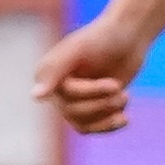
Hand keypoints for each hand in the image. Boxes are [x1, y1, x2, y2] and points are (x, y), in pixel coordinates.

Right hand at [30, 12, 152, 134]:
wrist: (127, 36)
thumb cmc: (103, 37)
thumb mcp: (78, 48)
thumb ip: (55, 68)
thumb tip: (36, 96)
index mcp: (47, 74)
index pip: (67, 96)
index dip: (93, 92)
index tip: (116, 84)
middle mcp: (55, 90)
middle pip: (75, 113)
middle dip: (103, 104)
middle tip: (122, 91)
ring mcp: (72, 100)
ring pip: (83, 125)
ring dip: (107, 115)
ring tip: (125, 96)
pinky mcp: (90, 107)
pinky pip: (93, 128)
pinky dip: (109, 125)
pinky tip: (125, 118)